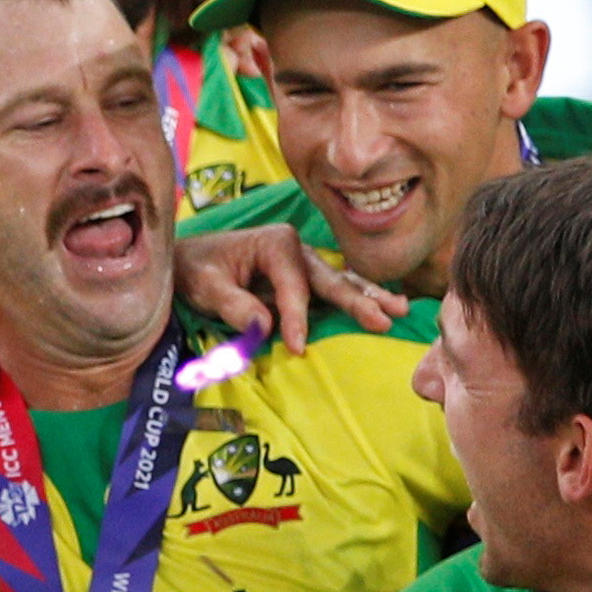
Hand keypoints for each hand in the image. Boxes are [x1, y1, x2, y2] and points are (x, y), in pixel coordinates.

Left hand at [171, 224, 405, 353]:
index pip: (293, 287)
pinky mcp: (307, 280)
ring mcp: (306, 264)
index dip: (296, 318)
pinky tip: (390, 305)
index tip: (296, 348)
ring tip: (401, 310)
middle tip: (382, 319)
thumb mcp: (205, 286)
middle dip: (357, 301)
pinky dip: (360, 298)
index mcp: (275, 243)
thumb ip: (233, 304)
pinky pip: (335, 290)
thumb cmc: (196, 270)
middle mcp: (297, 249)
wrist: (190, 261)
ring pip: (342, 283)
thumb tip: (266, 325)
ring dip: (371, 297)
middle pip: (330, 280)